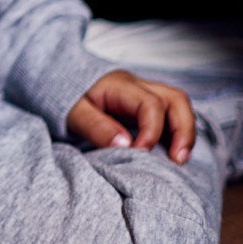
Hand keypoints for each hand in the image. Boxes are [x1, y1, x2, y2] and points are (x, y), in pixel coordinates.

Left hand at [67, 68, 195, 165]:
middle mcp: (138, 86)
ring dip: (185, 131)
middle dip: (183, 129)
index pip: (150, 104)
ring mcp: (144, 93)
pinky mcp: (145, 106)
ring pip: (178, 105)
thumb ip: (97, 128)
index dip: (151, 132)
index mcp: (121, 85)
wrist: (58, 83)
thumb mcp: (74, 114)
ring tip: (180, 159)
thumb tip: (125, 145)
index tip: (140, 154)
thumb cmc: (66, 100)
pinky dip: (177, 133)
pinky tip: (172, 153)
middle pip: (176, 99)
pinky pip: (171, 115)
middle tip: (178, 160)